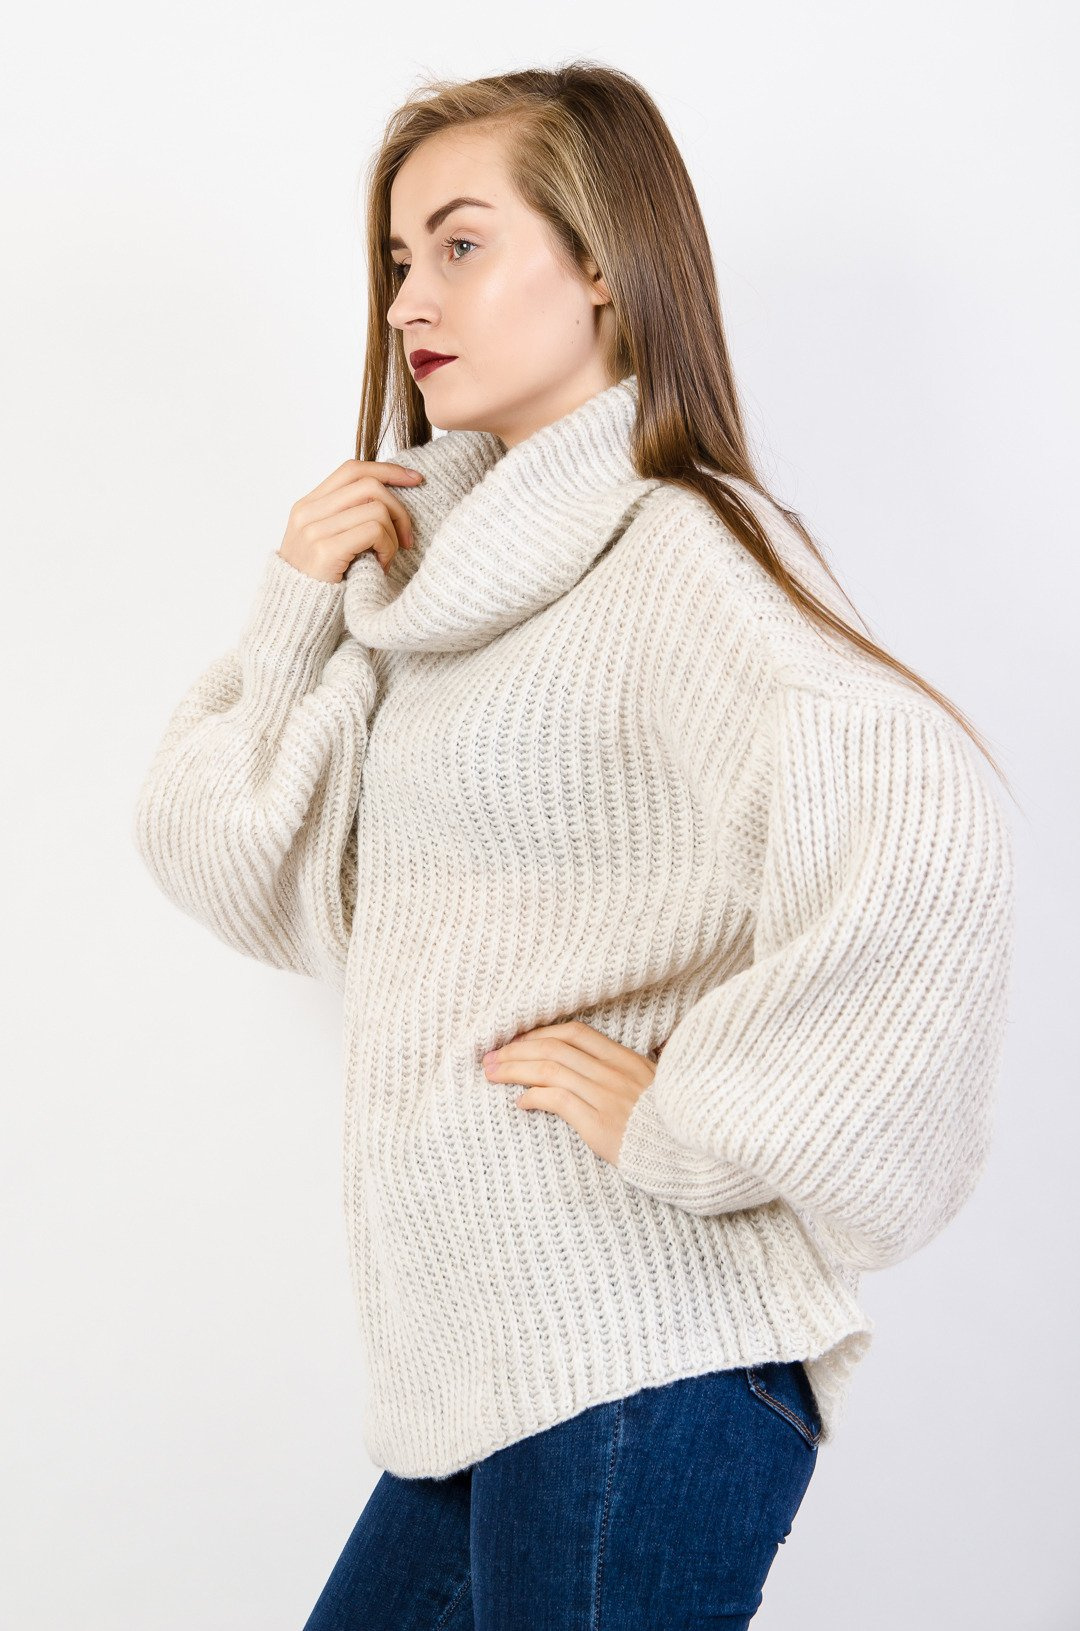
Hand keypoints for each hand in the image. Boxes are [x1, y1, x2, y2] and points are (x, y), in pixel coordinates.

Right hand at [278, 459, 424, 582]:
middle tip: (406, 539)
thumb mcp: (326, 542)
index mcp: (308, 505)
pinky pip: (373, 530)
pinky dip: (387, 548)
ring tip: (385, 558)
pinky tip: (380, 566)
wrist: (294, 618)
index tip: (415, 479)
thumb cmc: (320, 584)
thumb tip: (389, 498)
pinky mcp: (325, 549)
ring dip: (392, 535)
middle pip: (369, 485)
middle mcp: (308, 512)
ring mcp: (314, 529)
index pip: (353, 469)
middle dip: (399, 509)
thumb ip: (345, 518)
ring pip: (376, 508)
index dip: (388, 470)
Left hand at [482, 1020, 657, 1165]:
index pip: (576, 1032)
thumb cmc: (670, 1125)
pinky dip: (533, 1097)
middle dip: (516, 1050)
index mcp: (628, 1059)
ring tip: (492, 1075)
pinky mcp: (600, 1124)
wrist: (690, 1156)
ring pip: (549, 1070)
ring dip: (514, 1070)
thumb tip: (593, 1067)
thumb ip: (626, 1073)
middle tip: (490, 1057)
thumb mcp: (654, 1088)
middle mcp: (615, 1073)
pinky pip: (558, 1100)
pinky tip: (520, 1103)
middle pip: (554, 1048)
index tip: (517, 1041)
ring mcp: (607, 1097)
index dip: (541, 1033)